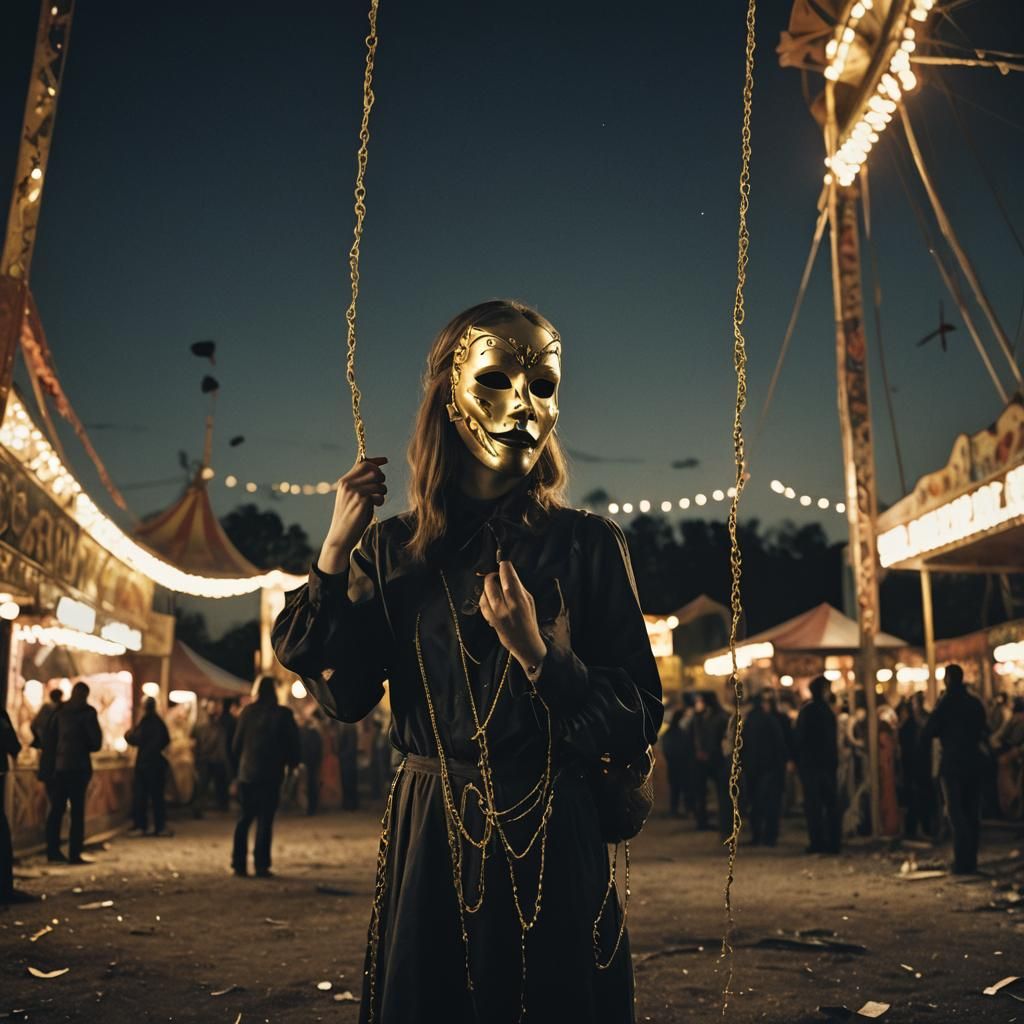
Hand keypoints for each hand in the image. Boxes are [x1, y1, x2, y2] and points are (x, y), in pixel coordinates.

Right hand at [318, 456, 387, 573]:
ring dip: (382, 491)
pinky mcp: (361, 500)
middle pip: (373, 470)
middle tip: (380, 490)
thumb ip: (362, 486)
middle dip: (381, 479)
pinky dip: (380, 500)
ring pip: (378, 483)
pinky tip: (375, 506)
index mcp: (344, 482)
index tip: (385, 460)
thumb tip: (377, 474)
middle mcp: (347, 484)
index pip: (362, 464)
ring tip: (377, 501)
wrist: (340, 536)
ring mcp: (354, 491)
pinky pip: (379, 494)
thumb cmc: (350, 519)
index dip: (376, 461)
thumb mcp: (354, 498)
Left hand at [479, 561, 546, 676]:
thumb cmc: (529, 621)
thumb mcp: (530, 602)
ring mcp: (495, 614)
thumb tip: (510, 573)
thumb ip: (519, 587)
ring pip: (484, 592)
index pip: (508, 578)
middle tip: (496, 574)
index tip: (504, 563)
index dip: (504, 567)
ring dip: (488, 586)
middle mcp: (505, 607)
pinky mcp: (489, 619)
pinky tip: (490, 597)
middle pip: (491, 583)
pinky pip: (482, 603)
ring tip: (494, 586)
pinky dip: (484, 597)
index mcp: (519, 601)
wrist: (525, 643)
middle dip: (493, 575)